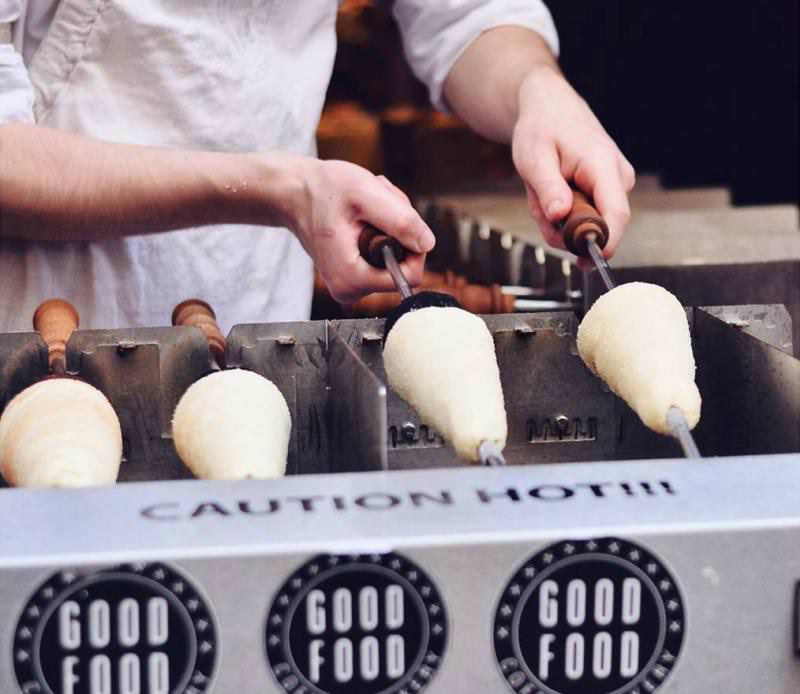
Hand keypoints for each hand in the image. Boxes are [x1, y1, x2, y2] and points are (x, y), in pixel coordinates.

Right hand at [277, 156, 434, 303]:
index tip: (398, 219)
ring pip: (395, 259)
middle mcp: (350, 290)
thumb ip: (400, 220)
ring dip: (391, 227)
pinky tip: (363, 214)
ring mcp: (351, 284)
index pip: (410, 277)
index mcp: (351, 279)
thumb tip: (427, 243)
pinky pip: (384, 256)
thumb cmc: (322, 190)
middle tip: (377, 206)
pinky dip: (381, 230)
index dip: (414, 246)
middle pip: (403, 267)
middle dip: (399, 232)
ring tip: (367, 207)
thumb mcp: (365, 194)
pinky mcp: (353, 275)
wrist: (295, 192)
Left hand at [512, 66, 635, 259]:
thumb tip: (561, 216)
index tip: (586, 261)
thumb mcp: (534, 158)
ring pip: (587, 225)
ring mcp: (616, 185)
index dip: (605, 243)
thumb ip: (548, 188)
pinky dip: (562, 214)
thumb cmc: (541, 129)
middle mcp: (618, 177)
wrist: (550, 110)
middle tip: (538, 206)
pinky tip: (552, 194)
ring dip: (558, 220)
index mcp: (602, 165)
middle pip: (598, 226)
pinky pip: (585, 218)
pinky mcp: (608, 192)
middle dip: (563, 229)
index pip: (616, 214)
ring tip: (543, 193)